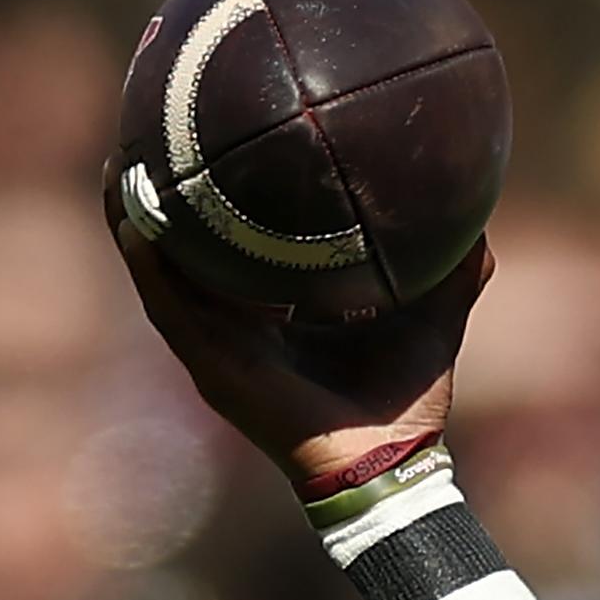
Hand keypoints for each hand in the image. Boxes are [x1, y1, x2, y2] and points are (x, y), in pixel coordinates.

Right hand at [103, 154, 489, 490]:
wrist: (389, 466)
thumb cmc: (405, 402)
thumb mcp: (431, 319)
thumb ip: (452, 271)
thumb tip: (478, 218)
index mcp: (271, 314)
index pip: (230, 248)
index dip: (213, 201)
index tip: (208, 142)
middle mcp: (233, 325)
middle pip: (178, 251)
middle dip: (156, 197)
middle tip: (144, 133)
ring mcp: (215, 347)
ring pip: (158, 272)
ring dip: (133, 220)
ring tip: (121, 165)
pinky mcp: (212, 367)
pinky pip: (171, 308)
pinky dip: (152, 268)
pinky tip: (137, 225)